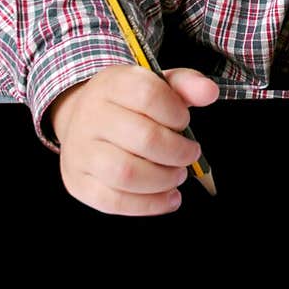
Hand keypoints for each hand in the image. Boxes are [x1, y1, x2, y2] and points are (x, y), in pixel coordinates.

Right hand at [48, 65, 219, 215]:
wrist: (80, 122)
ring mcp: (80, 152)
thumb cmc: (126, 105)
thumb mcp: (154, 84)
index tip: (183, 121)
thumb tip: (209, 92)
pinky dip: (149, 204)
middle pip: (142, 138)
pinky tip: (168, 197)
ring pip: (126, 173)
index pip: (147, 95)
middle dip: (177, 151)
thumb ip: (185, 84)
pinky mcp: (79, 183)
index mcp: (111, 84)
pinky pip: (114, 201)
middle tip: (190, 154)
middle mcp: (90, 116)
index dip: (175, 112)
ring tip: (178, 175)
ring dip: (163, 179)